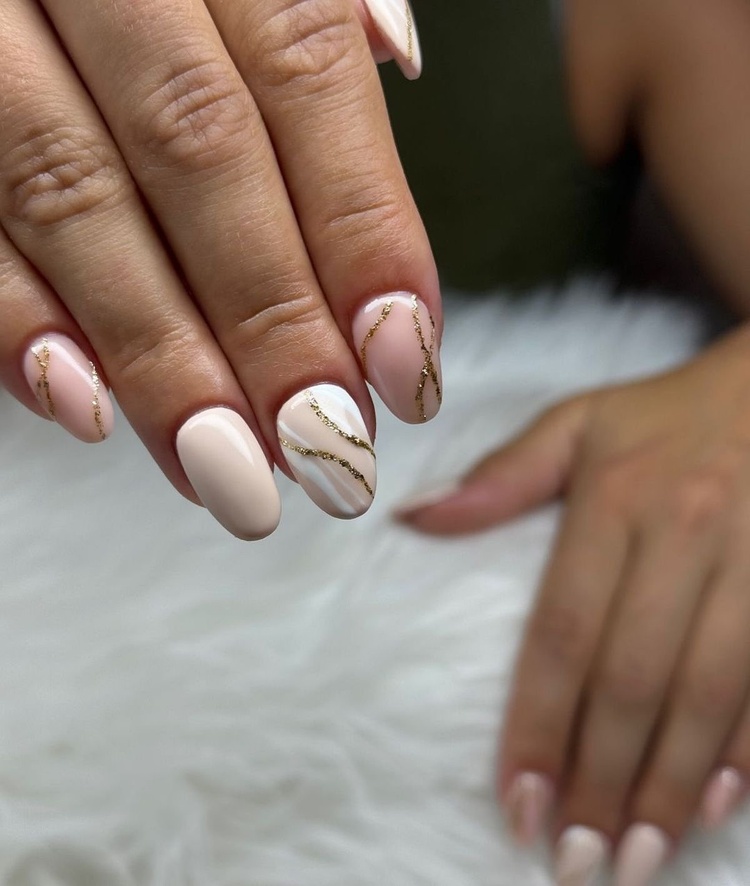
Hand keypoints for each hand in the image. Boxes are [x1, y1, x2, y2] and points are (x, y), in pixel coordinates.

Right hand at [0, 0, 441, 539]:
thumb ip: (302, 6)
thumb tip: (393, 54)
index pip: (305, 71)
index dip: (363, 230)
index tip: (405, 370)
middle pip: (199, 151)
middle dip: (272, 319)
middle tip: (326, 452)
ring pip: (73, 194)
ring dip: (159, 354)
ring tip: (228, 470)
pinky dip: (16, 315)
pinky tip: (83, 408)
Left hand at [397, 326, 749, 882]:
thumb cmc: (663, 414)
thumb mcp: (578, 424)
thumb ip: (501, 477)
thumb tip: (411, 517)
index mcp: (618, 499)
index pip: (565, 631)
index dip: (537, 722)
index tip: (516, 800)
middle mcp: (686, 535)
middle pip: (634, 678)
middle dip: (601, 777)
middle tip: (572, 857)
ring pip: (707, 694)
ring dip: (668, 786)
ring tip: (633, 860)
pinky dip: (743, 753)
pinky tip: (712, 808)